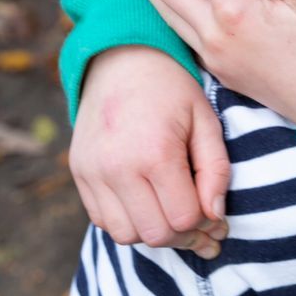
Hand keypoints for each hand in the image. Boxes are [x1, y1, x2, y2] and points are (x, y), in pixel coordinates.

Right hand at [70, 45, 230, 255]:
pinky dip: (127, 222)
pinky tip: (147, 205)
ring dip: (154, 232)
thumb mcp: (206, 121)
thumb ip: (216, 171)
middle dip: (184, 236)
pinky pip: (102, 220)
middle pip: (155, 234)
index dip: (206, 225)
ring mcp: (92, 172)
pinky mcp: (79, 173)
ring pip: (125, 235)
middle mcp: (117, 167)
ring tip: (173, 214)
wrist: (121, 60)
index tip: (217, 218)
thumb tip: (216, 216)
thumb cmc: (172, 89)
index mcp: (155, 152)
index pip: (183, 218)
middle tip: (201, 226)